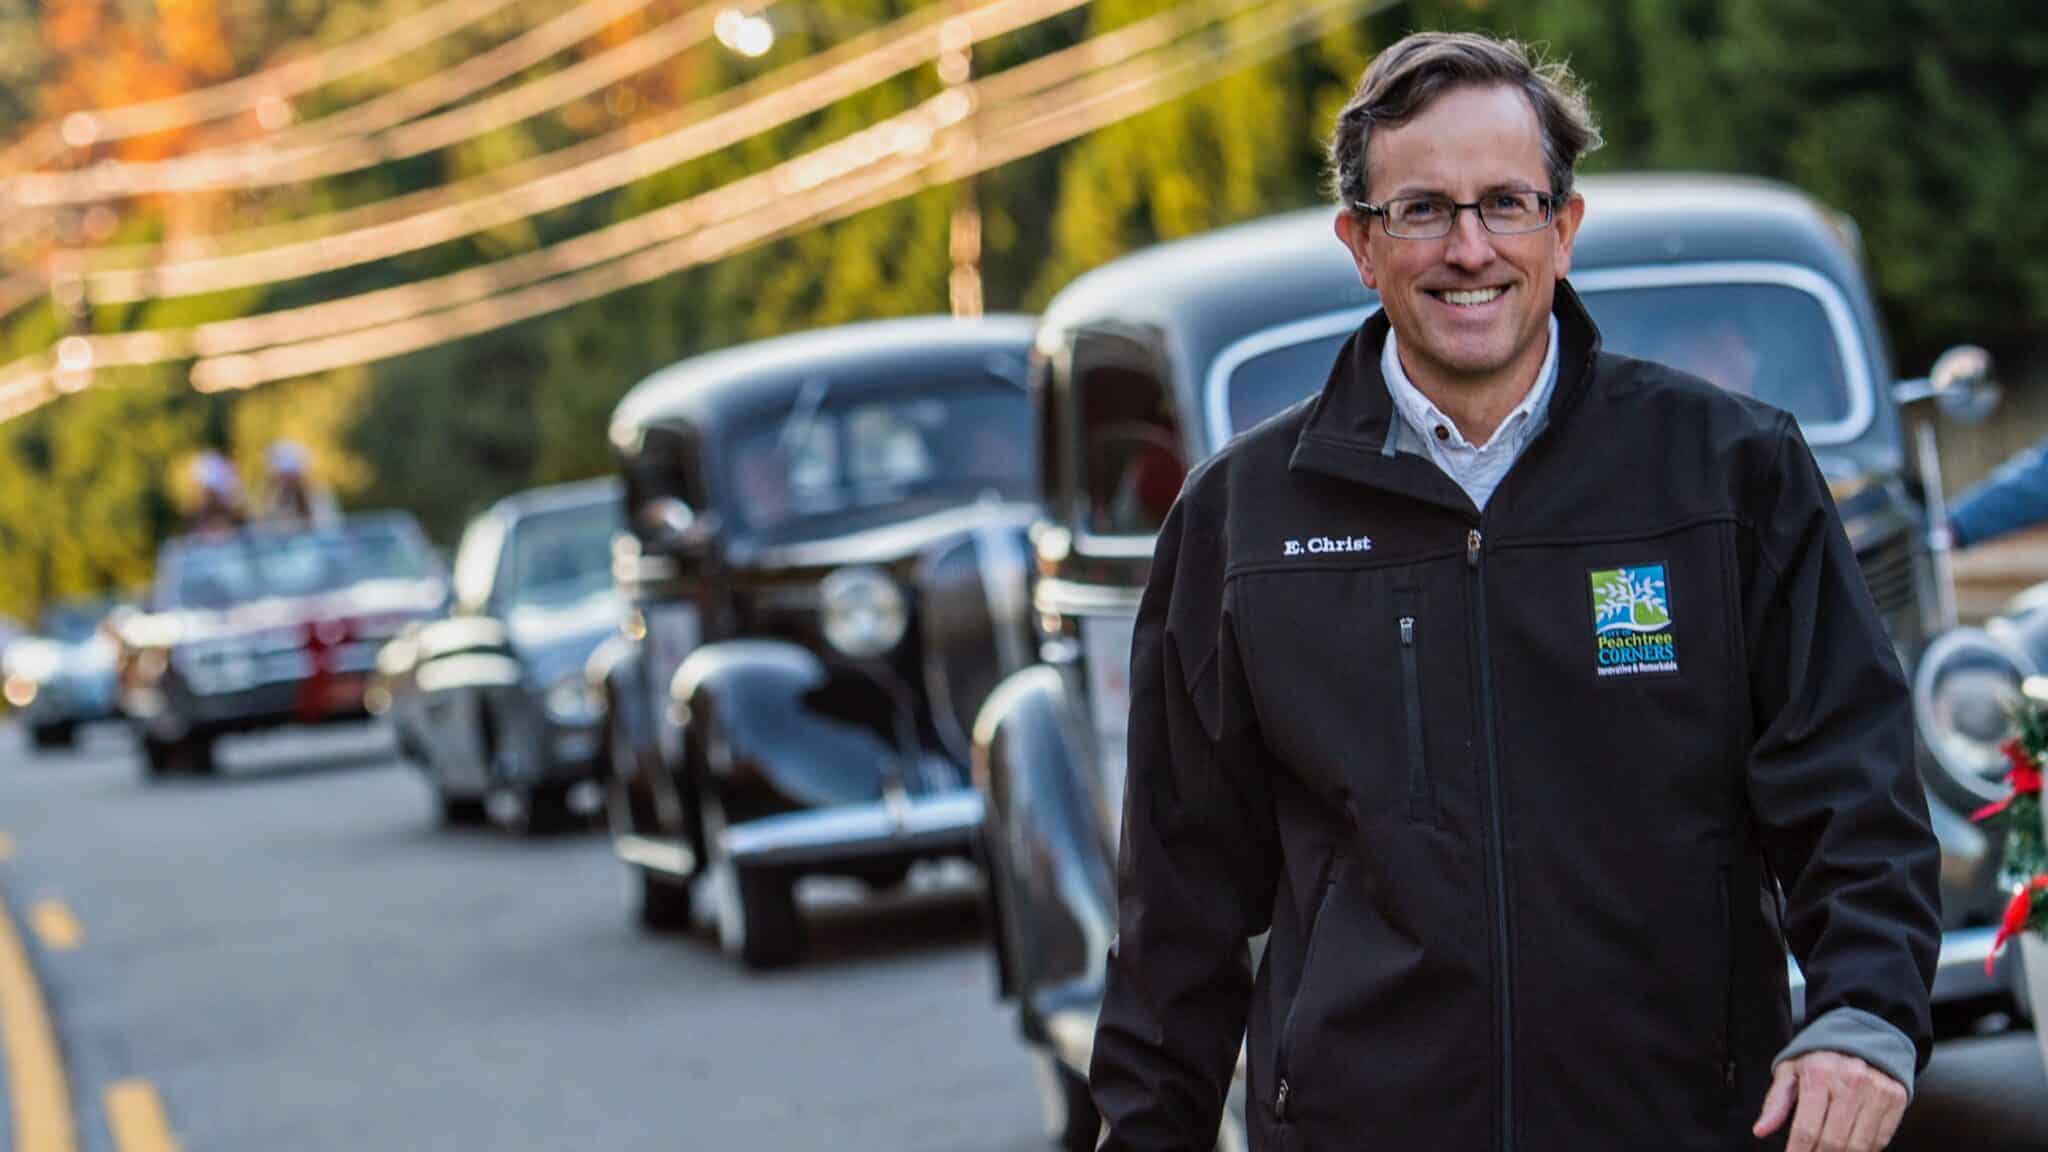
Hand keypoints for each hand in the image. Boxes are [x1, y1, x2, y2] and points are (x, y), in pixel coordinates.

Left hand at [1752, 1050, 1907, 1151]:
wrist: (1862, 1035)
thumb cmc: (1821, 1058)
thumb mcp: (1791, 1070)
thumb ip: (1776, 1102)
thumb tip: (1761, 1129)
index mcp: (1818, 1074)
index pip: (1806, 1128)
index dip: (1798, 1151)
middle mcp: (1850, 1082)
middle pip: (1833, 1141)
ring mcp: (1876, 1091)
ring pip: (1858, 1145)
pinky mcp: (1895, 1099)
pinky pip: (1880, 1139)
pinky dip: (1865, 1151)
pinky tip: (1850, 1149)